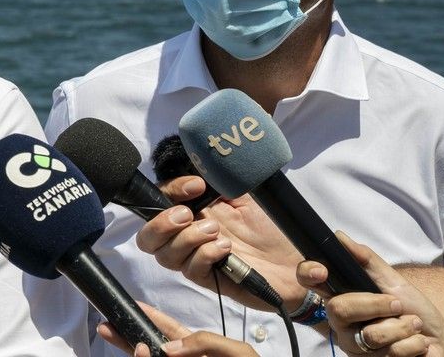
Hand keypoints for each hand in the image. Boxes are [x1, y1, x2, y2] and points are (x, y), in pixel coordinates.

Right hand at [97, 302, 258, 356]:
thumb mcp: (237, 351)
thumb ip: (205, 341)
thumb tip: (168, 347)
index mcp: (198, 349)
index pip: (166, 328)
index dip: (147, 317)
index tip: (129, 306)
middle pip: (149, 347)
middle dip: (127, 337)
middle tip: (106, 327)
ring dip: (137, 354)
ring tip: (135, 347)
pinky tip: (143, 355)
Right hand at [135, 175, 305, 310]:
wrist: (296, 260)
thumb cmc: (270, 226)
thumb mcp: (243, 194)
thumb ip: (218, 180)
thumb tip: (199, 164)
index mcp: (192, 211)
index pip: (159, 201)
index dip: (169, 191)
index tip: (196, 185)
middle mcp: (188, 236)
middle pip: (147, 238)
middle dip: (160, 224)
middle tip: (187, 214)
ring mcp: (197, 258)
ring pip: (165, 255)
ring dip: (187, 239)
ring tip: (214, 231)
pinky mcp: (211, 280)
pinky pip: (191, 270)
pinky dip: (205, 255)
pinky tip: (225, 248)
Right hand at [297, 232, 443, 356]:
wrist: (438, 340)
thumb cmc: (413, 309)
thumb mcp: (393, 281)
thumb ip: (367, 260)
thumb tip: (340, 236)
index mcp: (340, 295)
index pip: (311, 281)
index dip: (308, 273)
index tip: (321, 271)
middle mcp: (340, 320)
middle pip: (339, 309)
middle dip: (376, 305)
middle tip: (398, 305)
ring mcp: (353, 344)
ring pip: (369, 335)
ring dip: (402, 328)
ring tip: (413, 326)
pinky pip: (387, 354)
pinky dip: (410, 344)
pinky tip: (415, 343)